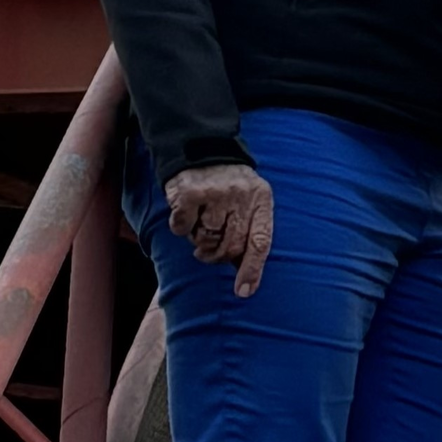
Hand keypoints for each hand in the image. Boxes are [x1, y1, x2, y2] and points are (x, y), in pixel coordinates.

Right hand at [164, 161, 273, 295]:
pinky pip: (182, 227)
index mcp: (261, 199)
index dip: (252, 269)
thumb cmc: (229, 187)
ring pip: (204, 239)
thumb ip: (250, 234)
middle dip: (217, 253)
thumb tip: (246, 279)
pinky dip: (180, 226)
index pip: (260, 241)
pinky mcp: (190, 191)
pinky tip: (186, 211)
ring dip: (198, 237)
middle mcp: (242, 195)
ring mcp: (217, 192)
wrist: (203, 149)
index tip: (243, 292)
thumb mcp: (249, 203)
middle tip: (209, 245)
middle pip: (230, 246)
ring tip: (201, 218)